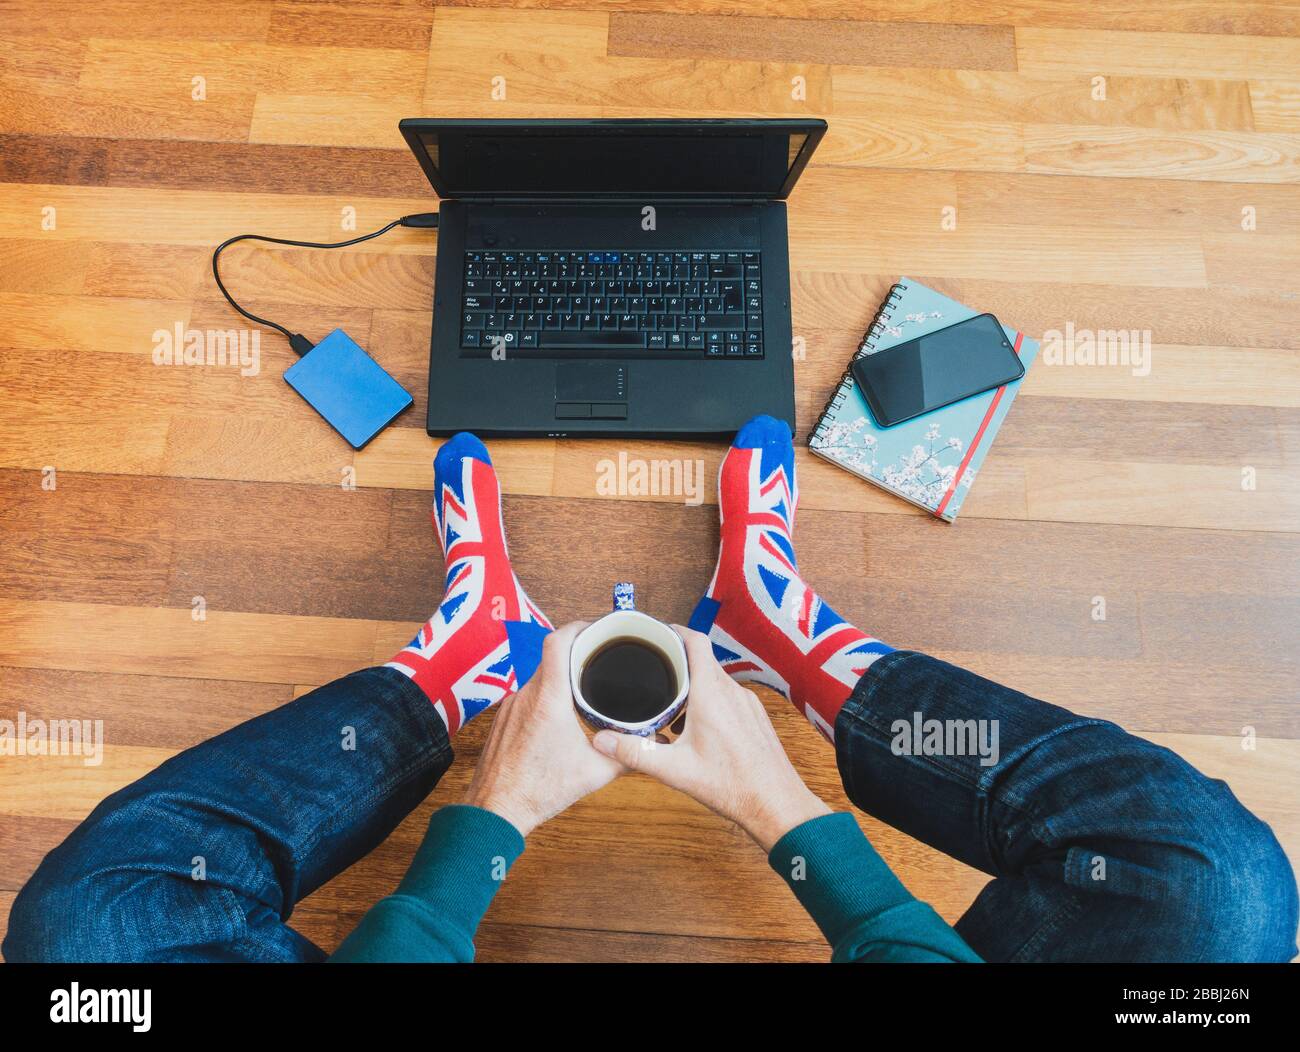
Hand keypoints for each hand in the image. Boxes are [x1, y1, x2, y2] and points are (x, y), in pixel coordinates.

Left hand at [463, 621, 623, 836]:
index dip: (579, 626)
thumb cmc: (539, 791)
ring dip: (559, 679)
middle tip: (598, 660)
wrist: (496, 810)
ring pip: (538, 678)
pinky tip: (557, 717)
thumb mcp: (594, 773)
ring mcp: (510, 706)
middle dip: (575, 654)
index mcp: (549, 698)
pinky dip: (544, 698)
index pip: (558, 641)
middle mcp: (526, 695)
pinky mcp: (502, 720)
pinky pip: (526, 696)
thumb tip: (653, 748)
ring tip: (582, 690)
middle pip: (551, 657)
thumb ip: (627, 757)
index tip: (596, 629)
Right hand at [592, 626, 829, 851]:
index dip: (675, 630)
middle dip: (678, 661)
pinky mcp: (755, 717)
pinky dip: (710, 700)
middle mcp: (732, 691)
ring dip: (694, 683)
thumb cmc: (732, 786)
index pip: (696, 641)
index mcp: (711, 694)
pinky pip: (729, 696)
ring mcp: (747, 703)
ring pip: (716, 679)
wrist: (776, 804)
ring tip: (671, 701)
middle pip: (703, 659)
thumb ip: (635, 752)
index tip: (656, 633)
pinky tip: (696, 727)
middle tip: (653, 670)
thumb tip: (601, 740)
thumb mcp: (675, 771)